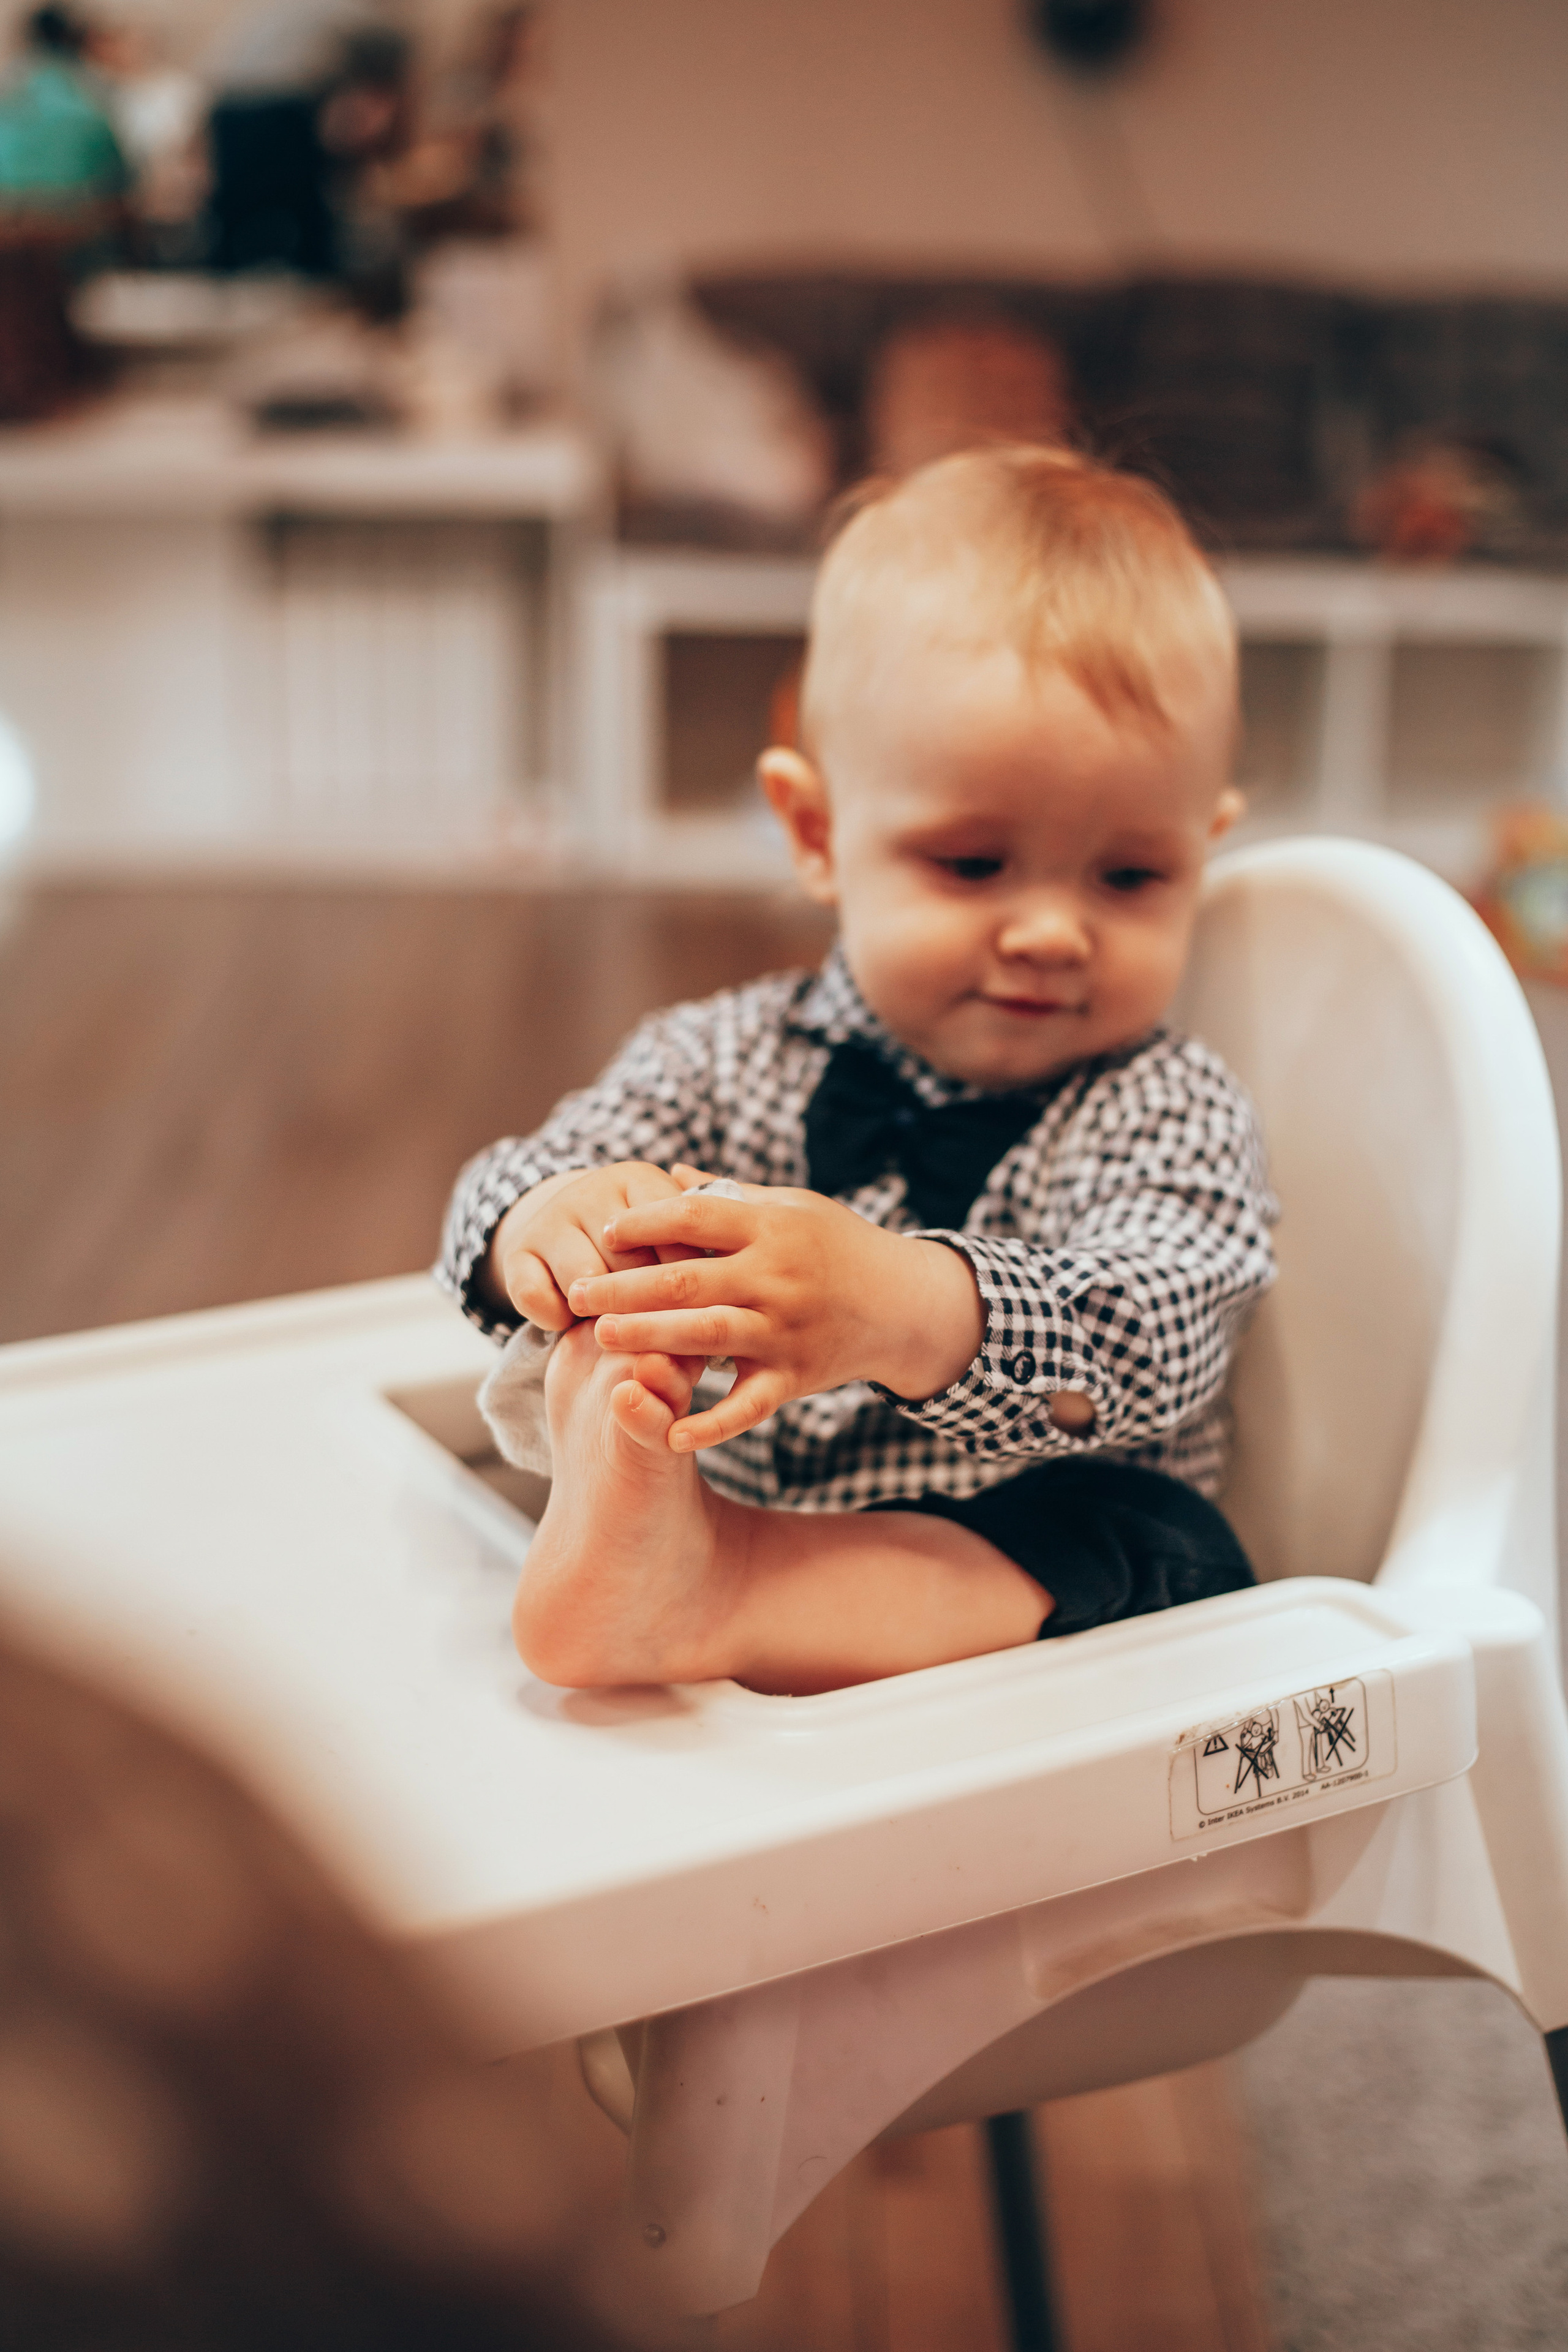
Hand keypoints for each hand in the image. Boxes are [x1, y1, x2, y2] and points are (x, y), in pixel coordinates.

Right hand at [486, 1161, 704, 1330]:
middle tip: (662, 1330)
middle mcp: (590, 1191)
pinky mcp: (517, 1252)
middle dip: (648, 1305)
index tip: (701, 1308)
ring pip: (585, 1282)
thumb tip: (726, 1280)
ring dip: (602, 1314)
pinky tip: (569, 1323)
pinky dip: (555, 1319)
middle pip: (630, 1263)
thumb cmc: (639, 1244)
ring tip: (618, 1329)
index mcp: (639, 1180)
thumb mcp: (670, 1233)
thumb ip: (696, 1247)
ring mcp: (550, 1219)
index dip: (686, 1278)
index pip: (673, 1232)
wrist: (567, 1231)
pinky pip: (536, 1297)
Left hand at [565, 1176, 985, 1448]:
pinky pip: (748, 1405)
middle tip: (577, 1293)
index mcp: (772, 1226)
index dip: (644, 1223)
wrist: (905, 1304)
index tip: (604, 1232)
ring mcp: (786, 1330)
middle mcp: (777, 1277)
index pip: (694, 1218)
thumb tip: (670, 1174)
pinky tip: (671, 1433)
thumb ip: (728, 1196)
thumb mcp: (792, 1207)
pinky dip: (711, 1424)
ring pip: (707, 1336)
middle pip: (687, 1281)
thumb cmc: (837, 1246)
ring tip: (600, 1338)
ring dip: (650, 1338)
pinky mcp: (795, 1376)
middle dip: (625, 1287)